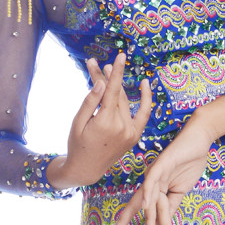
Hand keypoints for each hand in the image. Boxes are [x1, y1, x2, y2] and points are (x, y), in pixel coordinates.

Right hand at [47, 53, 152, 189]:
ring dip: (116, 87)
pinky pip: (144, 114)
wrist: (87, 169)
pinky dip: (146, 99)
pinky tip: (145, 83)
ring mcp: (130, 132)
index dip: (117, 72)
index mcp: (106, 123)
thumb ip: (90, 101)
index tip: (121, 56)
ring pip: (124, 102)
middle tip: (96, 64)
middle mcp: (122, 127)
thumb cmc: (77, 143)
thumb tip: (101, 82)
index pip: (113, 91)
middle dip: (105, 78)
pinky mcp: (135, 136)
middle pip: (115, 94)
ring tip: (105, 72)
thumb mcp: (78, 122)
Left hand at [107, 117, 215, 224]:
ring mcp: (155, 172)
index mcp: (154, 187)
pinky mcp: (161, 164)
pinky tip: (147, 205)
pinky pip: (152, 180)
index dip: (132, 220)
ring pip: (148, 197)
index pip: (143, 208)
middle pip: (136, 203)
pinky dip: (149, 193)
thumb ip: (171, 205)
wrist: (199, 140)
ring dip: (148, 217)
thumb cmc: (190, 162)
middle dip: (124, 219)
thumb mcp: (181, 190)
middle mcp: (150, 181)